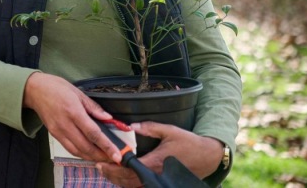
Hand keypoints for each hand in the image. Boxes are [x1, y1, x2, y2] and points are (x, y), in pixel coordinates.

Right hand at [23, 73, 120, 163]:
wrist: (34, 90)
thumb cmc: (55, 87)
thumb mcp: (77, 92)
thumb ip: (93, 107)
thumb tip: (107, 118)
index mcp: (73, 111)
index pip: (93, 133)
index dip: (107, 146)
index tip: (117, 155)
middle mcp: (65, 124)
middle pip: (86, 147)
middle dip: (102, 156)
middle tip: (114, 159)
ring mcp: (58, 131)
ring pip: (77, 151)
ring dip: (92, 157)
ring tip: (104, 158)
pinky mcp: (54, 134)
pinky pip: (69, 148)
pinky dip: (81, 154)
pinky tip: (89, 153)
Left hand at [96, 121, 223, 186]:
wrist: (207, 157)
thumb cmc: (188, 143)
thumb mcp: (169, 131)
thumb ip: (149, 128)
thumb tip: (131, 126)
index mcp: (154, 162)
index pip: (128, 168)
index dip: (113, 167)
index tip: (102, 162)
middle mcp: (155, 176)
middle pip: (127, 181)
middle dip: (112, 175)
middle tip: (100, 167)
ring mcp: (159, 182)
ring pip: (133, 186)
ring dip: (119, 180)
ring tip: (107, 171)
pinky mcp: (162, 183)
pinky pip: (141, 187)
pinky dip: (129, 183)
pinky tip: (123, 177)